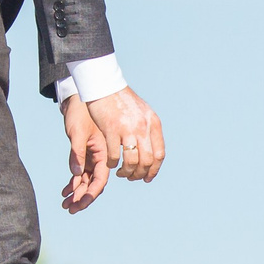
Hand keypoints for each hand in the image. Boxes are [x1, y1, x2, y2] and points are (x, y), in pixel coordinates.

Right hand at [60, 87, 165, 212]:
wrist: (105, 86)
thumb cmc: (122, 101)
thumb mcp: (142, 113)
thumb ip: (148, 130)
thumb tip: (153, 153)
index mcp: (153, 124)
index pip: (159, 155)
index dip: (154, 170)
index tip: (147, 178)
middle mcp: (142, 127)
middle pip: (146, 161)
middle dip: (140, 174)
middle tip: (132, 177)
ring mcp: (127, 129)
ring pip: (131, 162)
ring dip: (126, 172)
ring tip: (122, 173)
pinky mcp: (111, 130)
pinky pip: (114, 155)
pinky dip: (112, 164)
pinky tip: (111, 163)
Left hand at [60, 95, 109, 212]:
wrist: (77, 100)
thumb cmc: (79, 113)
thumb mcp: (77, 133)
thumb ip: (76, 153)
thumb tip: (76, 174)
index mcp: (103, 153)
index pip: (99, 179)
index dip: (90, 193)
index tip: (80, 204)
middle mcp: (99, 158)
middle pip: (93, 184)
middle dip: (82, 198)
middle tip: (69, 209)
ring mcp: (92, 158)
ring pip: (85, 181)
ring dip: (76, 193)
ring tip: (64, 204)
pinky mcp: (84, 155)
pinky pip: (80, 174)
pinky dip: (72, 183)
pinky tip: (63, 192)